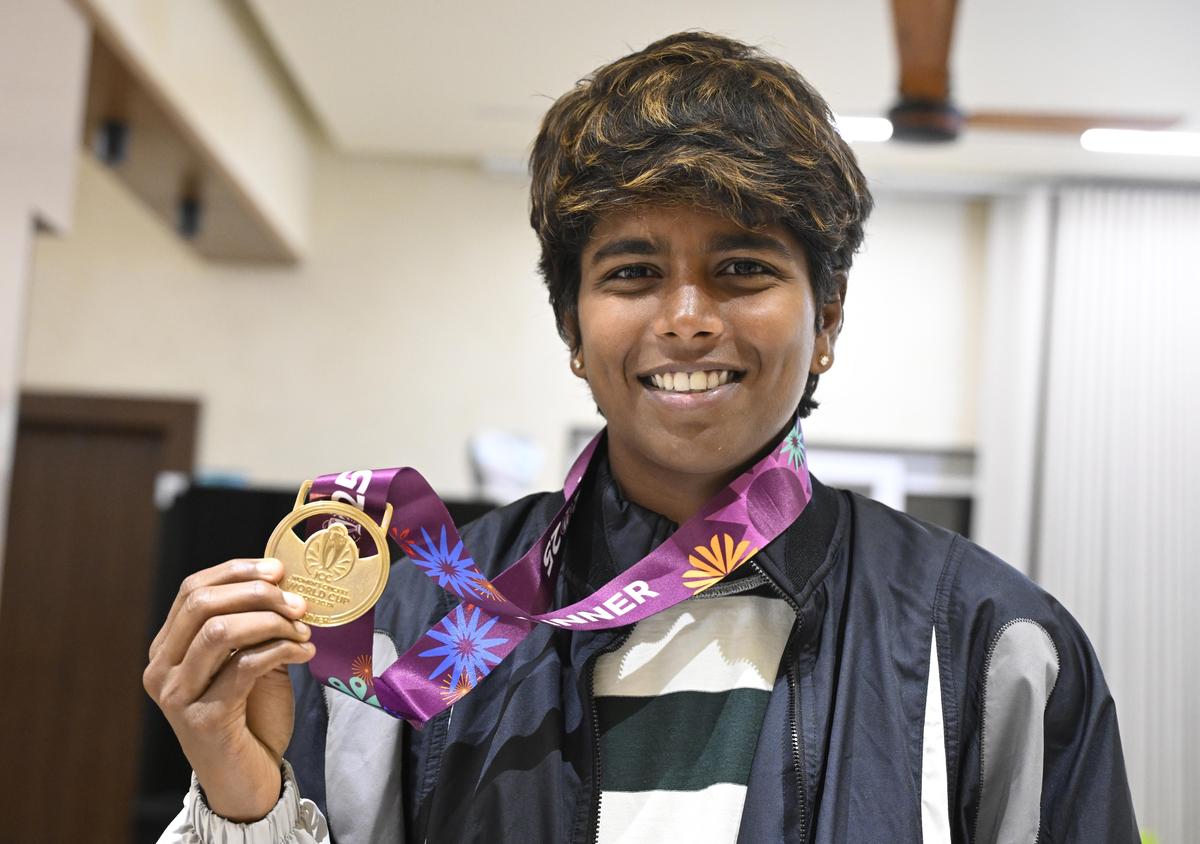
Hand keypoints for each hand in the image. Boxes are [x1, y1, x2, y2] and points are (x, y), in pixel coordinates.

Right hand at [143, 558, 313, 821]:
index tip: (279, 570)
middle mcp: (161, 669)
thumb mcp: (250, 660)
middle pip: (202, 603)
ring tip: (303, 630)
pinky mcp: (203, 718)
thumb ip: (255, 625)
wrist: (247, 778)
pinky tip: (305, 654)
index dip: (237, 571)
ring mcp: (177, 695)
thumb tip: (284, 581)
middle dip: (258, 593)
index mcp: (167, 649)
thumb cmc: (250, 716)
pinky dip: (281, 651)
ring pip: (219, 631)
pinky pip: (243, 666)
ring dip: (271, 622)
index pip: (192, 589)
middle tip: (298, 602)